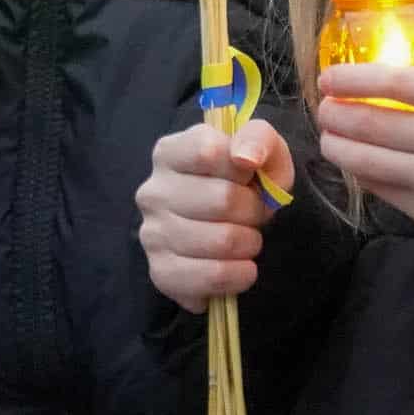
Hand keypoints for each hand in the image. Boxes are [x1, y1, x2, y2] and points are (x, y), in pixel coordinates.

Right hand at [137, 117, 295, 312]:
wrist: (233, 227)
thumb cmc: (245, 183)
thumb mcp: (261, 150)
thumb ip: (258, 137)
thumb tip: (245, 157)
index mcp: (169, 153)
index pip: (208, 151)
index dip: (242, 166)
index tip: (248, 174)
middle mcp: (152, 192)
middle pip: (222, 200)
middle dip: (254, 210)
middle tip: (253, 214)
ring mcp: (152, 234)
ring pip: (222, 241)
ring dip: (250, 243)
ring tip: (247, 239)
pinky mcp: (161, 272)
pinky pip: (211, 277)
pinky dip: (239, 275)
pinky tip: (241, 267)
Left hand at [315, 65, 413, 226]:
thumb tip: (356, 88)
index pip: (395, 82)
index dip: (353, 79)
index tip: (328, 78)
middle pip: (372, 124)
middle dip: (335, 114)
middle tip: (324, 109)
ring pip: (366, 161)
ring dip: (335, 146)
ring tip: (329, 137)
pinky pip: (378, 188)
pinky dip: (358, 171)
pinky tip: (354, 160)